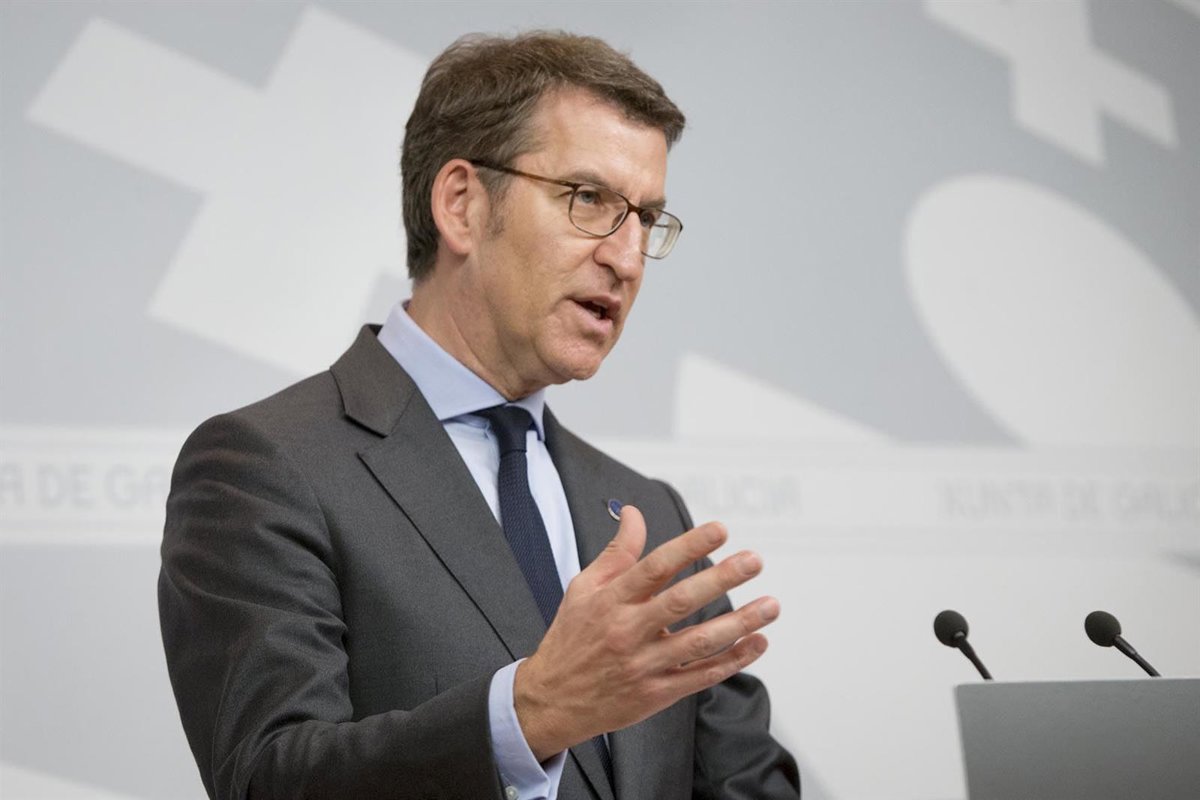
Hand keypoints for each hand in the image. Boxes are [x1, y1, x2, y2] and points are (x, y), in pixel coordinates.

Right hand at [512, 505, 779, 760]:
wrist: (552, 700)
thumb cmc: (571, 639)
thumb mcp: (583, 589)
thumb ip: (616, 552)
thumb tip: (633, 514)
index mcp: (610, 601)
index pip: (654, 567)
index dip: (688, 546)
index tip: (719, 530)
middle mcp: (628, 631)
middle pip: (681, 601)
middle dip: (721, 578)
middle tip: (752, 561)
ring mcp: (644, 665)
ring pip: (699, 642)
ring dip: (740, 623)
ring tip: (770, 605)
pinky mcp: (656, 693)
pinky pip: (701, 676)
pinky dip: (733, 660)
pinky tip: (757, 643)